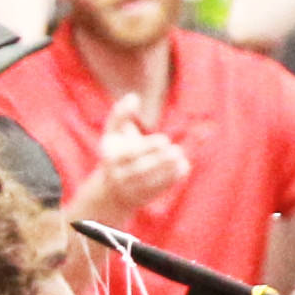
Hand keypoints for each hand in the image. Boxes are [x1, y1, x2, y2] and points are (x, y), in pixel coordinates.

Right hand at [73, 102, 192, 223]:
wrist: (110, 192)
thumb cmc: (115, 154)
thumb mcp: (112, 135)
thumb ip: (120, 115)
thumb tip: (133, 96)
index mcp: (111, 159)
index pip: (129, 156)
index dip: (147, 148)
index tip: (164, 140)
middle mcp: (119, 176)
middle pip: (140, 170)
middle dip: (159, 160)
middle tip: (175, 149)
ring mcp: (132, 190)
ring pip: (150, 182)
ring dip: (167, 170)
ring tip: (180, 155)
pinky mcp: (144, 198)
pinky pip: (159, 190)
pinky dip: (172, 179)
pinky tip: (184, 166)